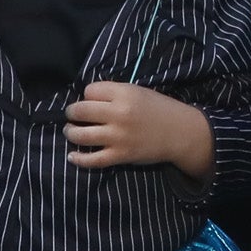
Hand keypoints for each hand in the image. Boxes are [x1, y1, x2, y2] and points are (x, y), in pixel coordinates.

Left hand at [67, 81, 209, 176]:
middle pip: (80, 111)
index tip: (91, 101)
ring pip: (80, 135)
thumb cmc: (159, 109)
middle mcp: (118, 114)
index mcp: (124, 94)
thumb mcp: (138, 92)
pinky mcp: (120, 155)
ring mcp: (118, 136)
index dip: (87, 95)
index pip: (89, 91)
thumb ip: (114, 93)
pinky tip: (72, 156)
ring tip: (70, 131)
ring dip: (70, 133)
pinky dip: (78, 159)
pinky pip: (92, 160)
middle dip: (72, 113)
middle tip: (72, 115)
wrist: (180, 133)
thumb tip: (86, 100)